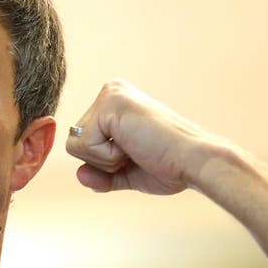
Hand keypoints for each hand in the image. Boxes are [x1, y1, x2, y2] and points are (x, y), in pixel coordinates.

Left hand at [66, 79, 219, 194]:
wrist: (193, 162)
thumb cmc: (169, 166)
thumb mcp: (127, 172)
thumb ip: (101, 174)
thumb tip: (79, 175)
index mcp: (114, 103)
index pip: (82, 141)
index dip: (104, 162)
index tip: (136, 154)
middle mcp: (110, 91)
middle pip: (74, 141)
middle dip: (102, 161)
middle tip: (137, 152)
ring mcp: (109, 94)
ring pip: (75, 144)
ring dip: (105, 160)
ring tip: (137, 148)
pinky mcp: (109, 103)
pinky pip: (84, 145)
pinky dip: (107, 158)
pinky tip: (134, 145)